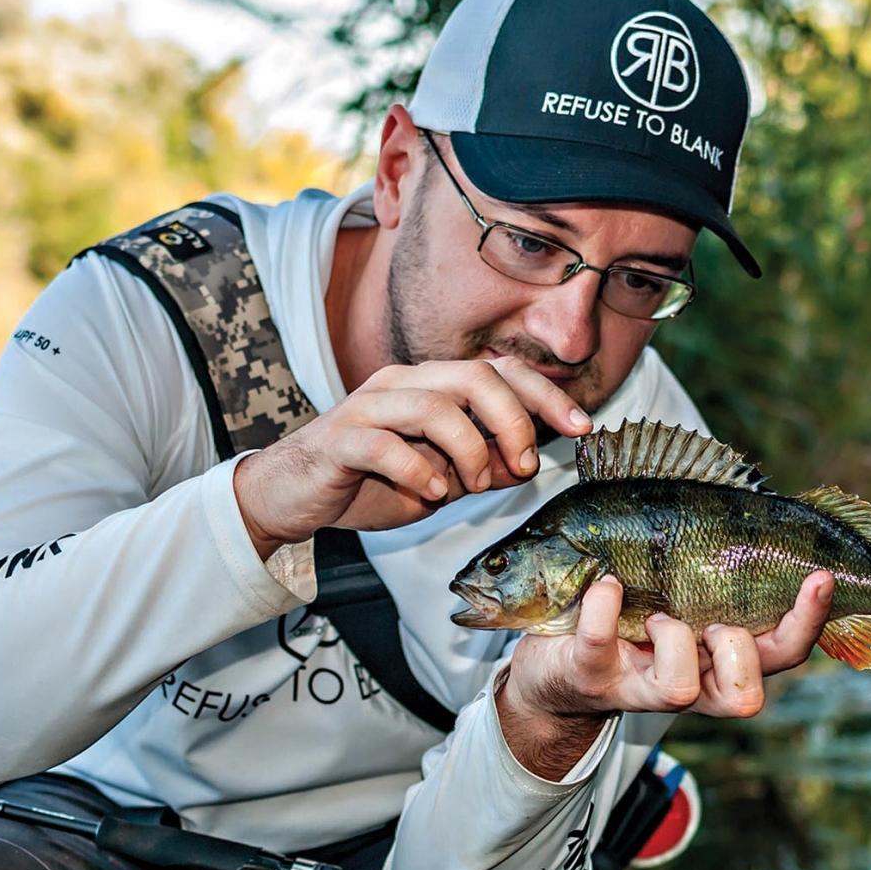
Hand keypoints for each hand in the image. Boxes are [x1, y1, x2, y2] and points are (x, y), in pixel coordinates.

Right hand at [233, 357, 592, 555]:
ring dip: (468, 452)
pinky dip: (417, 471)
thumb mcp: (438, 478)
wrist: (290, 497)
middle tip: (523, 466)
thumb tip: (527, 462)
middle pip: (475, 377)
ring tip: (469, 488)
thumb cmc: (364, 482)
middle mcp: (401, 383)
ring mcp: (367, 407)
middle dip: (512, 421)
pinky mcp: (338, 439)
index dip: (546, 395)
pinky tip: (429, 493)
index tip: (581, 427)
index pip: (499, 372)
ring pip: (435, 407)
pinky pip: (386, 445)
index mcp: (430, 385)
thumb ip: (480, 466)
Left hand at [503, 570, 834, 723]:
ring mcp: (636, 683)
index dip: (813, 618)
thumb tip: (744, 482)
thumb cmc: (623, 610)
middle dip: (746, 650)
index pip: (786, 648)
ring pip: (680, 689)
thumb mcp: (674, 580)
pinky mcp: (589, 673)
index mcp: (722, 653)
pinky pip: (601, 643)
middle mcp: (690, 679)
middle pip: (748, 692)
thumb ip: (710, 548)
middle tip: (724, 622)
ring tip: (659, 619)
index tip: (824, 574)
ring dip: (676, 642)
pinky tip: (605, 585)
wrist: (549, 665)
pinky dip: (603, 609)